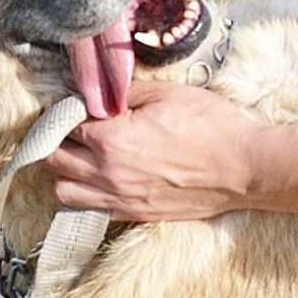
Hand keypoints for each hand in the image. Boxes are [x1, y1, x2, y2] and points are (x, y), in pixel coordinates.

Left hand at [46, 81, 256, 221]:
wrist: (244, 168)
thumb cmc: (210, 126)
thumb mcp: (166, 93)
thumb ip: (120, 90)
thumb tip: (80, 83)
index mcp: (112, 138)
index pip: (64, 124)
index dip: (63, 110)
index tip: (69, 104)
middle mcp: (108, 172)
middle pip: (53, 159)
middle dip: (54, 141)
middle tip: (68, 128)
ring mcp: (120, 197)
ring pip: (63, 192)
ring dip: (62, 172)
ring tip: (77, 156)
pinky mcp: (134, 215)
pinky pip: (90, 211)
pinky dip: (84, 197)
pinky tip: (96, 180)